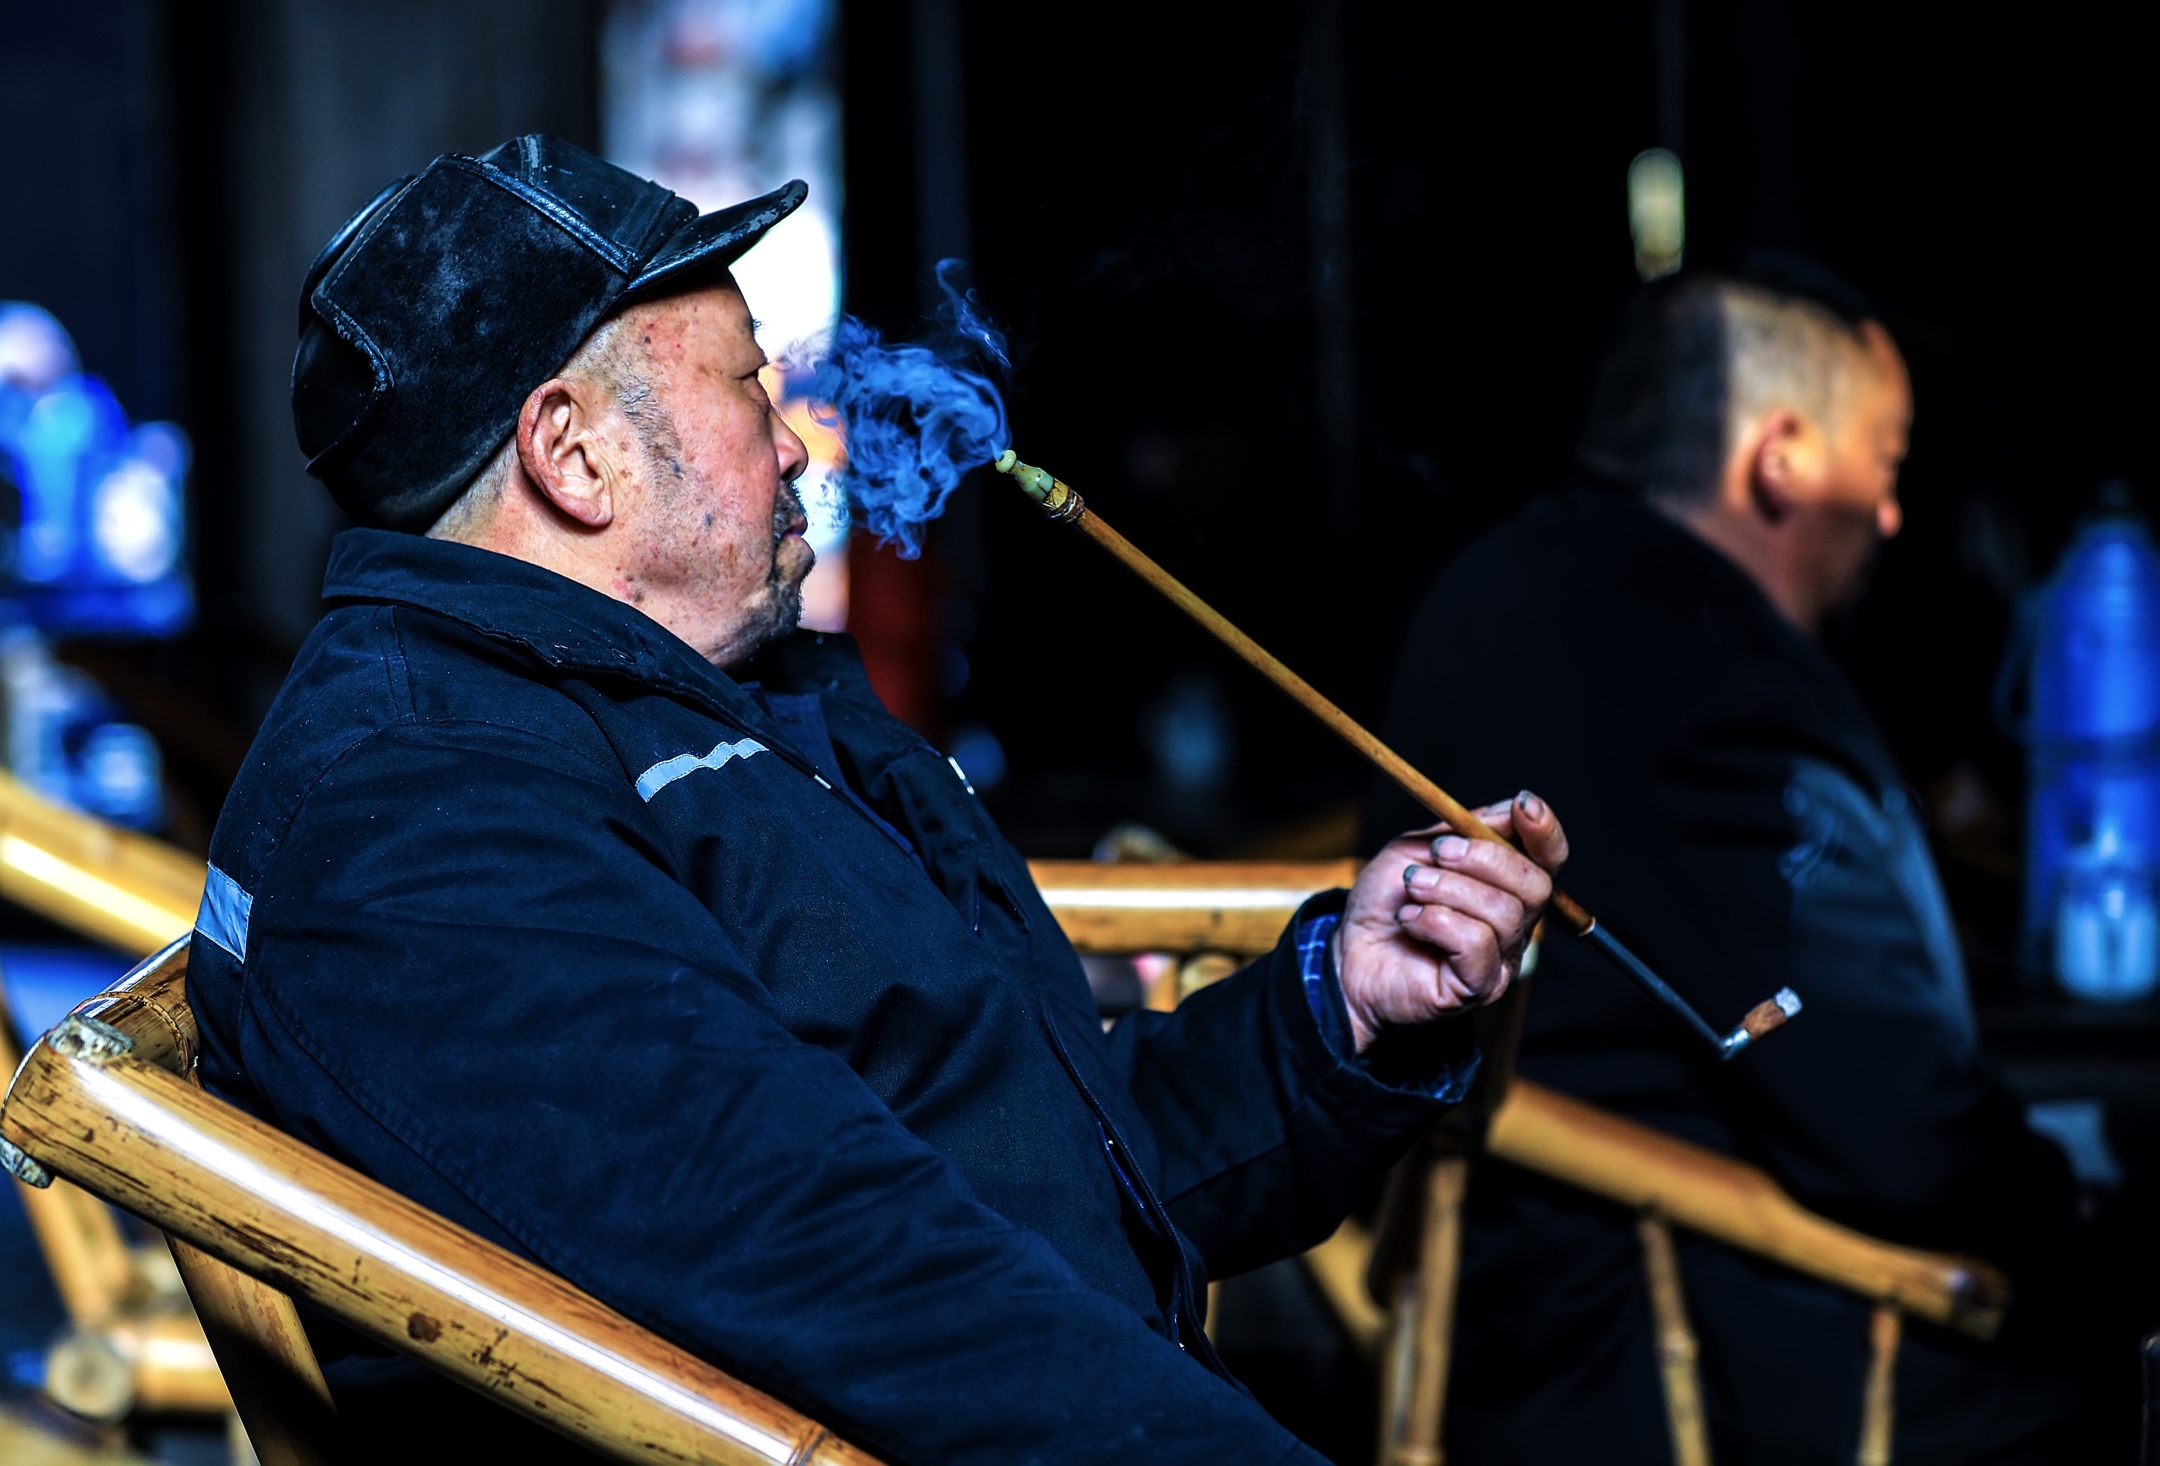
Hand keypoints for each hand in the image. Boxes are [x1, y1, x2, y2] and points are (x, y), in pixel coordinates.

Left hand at [1334, 791, 1568, 1052]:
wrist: (1347, 954)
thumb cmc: (1385, 903)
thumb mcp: (1415, 850)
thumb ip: (1460, 830)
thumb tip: (1508, 811)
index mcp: (1506, 888)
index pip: (1548, 860)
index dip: (1544, 831)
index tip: (1522, 803)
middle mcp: (1514, 926)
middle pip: (1535, 885)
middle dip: (1484, 859)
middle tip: (1435, 852)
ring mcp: (1500, 959)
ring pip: (1503, 913)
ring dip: (1447, 889)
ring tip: (1411, 887)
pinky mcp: (1478, 986)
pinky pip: (1476, 943)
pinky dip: (1436, 921)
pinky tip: (1409, 920)